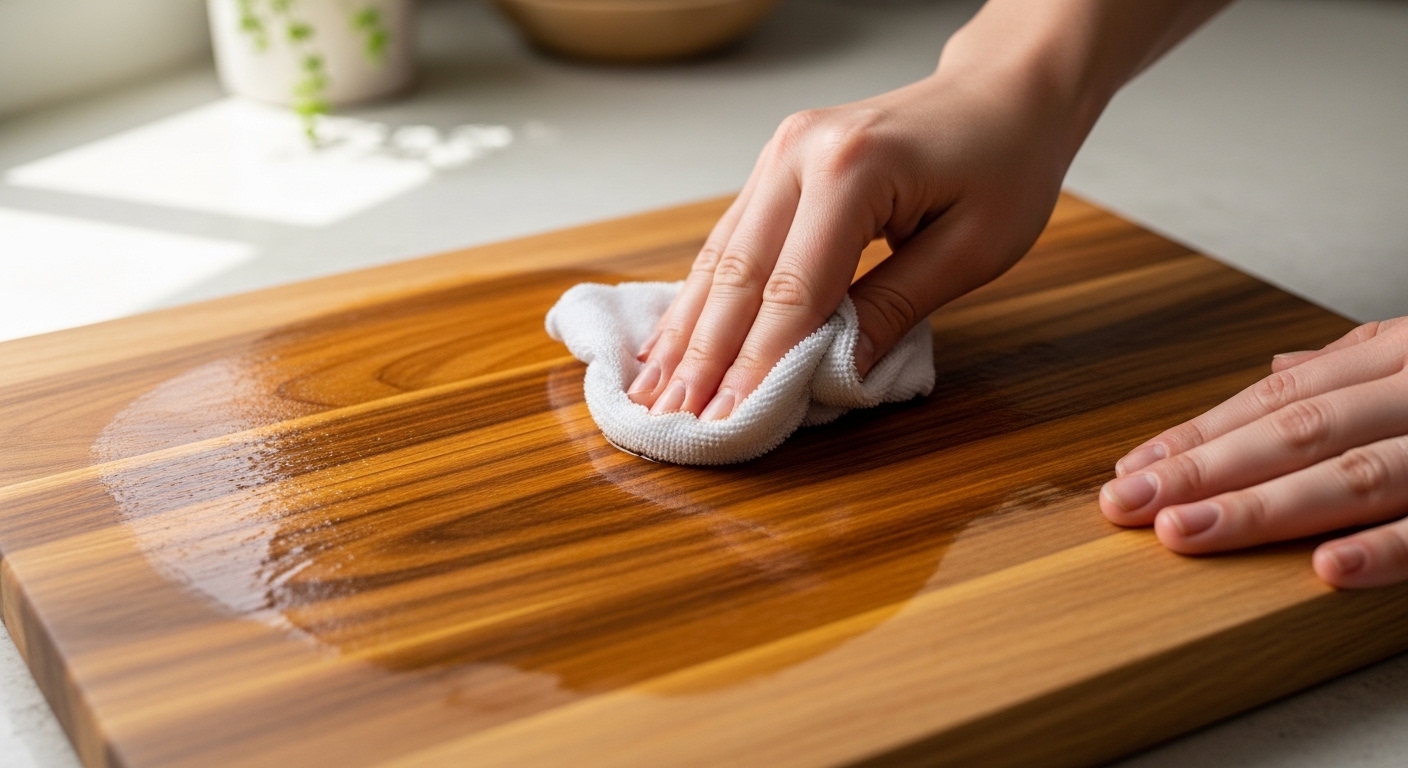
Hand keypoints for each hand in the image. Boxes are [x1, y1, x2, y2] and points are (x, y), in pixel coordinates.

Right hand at [626, 0, 1234, 420]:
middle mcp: (799, 154)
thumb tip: (831, 374)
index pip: (792, 291)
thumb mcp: (972, 249)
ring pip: (719, 257)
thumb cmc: (1006, 163)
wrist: (1004, 91)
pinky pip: (730, 239)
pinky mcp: (776, 165)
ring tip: (653, 392)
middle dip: (703, 358)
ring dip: (686, 331)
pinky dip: (700, 295)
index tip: (727, 421)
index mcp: (853, 170)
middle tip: (673, 420)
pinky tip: (673, 338)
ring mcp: (780, 153)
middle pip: (738, 275)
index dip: (756, 365)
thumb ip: (894, 310)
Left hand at [1101, 317, 1407, 587]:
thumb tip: (1279, 367)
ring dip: (1261, 507)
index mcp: (1398, 359)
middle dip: (1203, 470)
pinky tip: (1325, 569)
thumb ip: (1356, 366)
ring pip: (1352, 476)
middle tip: (1127, 503)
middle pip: (1295, 432)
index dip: (1201, 436)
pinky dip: (1382, 548)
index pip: (1279, 399)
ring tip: (1183, 531)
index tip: (1132, 468)